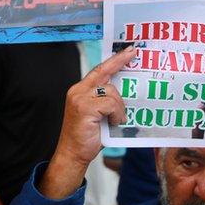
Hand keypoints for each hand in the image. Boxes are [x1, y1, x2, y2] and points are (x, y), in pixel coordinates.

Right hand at [54, 48, 134, 168]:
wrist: (73, 154)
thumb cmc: (87, 137)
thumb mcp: (97, 115)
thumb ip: (105, 101)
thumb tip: (124, 94)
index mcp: (80, 90)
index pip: (99, 70)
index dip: (115, 59)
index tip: (129, 50)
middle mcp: (78, 90)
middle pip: (106, 76)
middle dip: (120, 71)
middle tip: (131, 62)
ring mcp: (80, 98)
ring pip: (112, 92)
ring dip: (119, 108)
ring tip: (116, 121)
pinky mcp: (85, 107)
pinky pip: (111, 104)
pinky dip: (116, 115)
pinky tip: (113, 123)